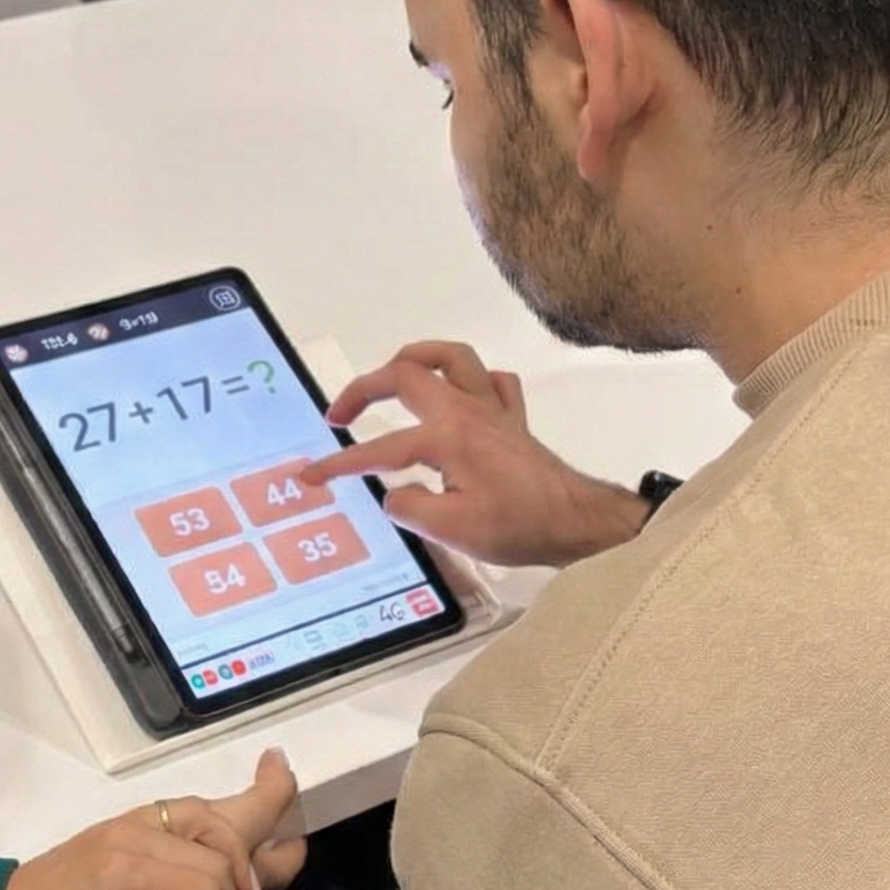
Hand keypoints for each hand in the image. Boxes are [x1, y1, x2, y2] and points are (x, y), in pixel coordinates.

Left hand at [0, 750, 306, 889]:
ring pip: (207, 814)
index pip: (203, 887)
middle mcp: (130, 834)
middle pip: (217, 843)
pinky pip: (189, 811)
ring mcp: (130, 824)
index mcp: (118, 870)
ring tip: (281, 846)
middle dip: (246, 884)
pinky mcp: (129, 828)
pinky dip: (224, 819)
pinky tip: (248, 824)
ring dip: (245, 834)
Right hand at [298, 341, 648, 568]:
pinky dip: (471, 381)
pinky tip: (458, 397)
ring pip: (451, 357)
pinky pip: (492, 381)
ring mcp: (492, 410)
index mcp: (446, 438)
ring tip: (391, 376)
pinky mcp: (513, 420)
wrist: (577, 521)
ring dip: (416, 358)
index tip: (312, 476)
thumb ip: (411, 508)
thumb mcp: (453, 531)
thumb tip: (393, 495)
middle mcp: (466, 412)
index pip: (379, 449)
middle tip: (339, 414)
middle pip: (406, 374)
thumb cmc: (520, 526)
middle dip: (364, 388)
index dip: (340, 464)